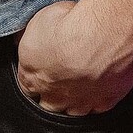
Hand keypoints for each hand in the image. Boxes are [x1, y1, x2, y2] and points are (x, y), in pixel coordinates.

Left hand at [15, 0, 132, 115]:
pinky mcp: (104, 102)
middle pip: (49, 104)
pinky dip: (100, 96)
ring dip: (77, 97)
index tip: (42, 66)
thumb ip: (32, 39)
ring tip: (85, 78)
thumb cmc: (68, 27)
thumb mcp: (37, 22)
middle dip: (53, 93)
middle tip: (64, 73)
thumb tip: (33, 39)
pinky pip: (99, 106)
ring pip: (74, 110)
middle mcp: (54, 95)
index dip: (35, 75)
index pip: (27, 85)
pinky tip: (103, 82)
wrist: (101, 35)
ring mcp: (80, 102)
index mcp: (32, 76)